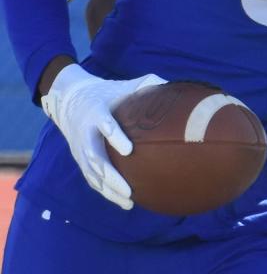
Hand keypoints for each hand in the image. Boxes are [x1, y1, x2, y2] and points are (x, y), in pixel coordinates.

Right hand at [41, 64, 166, 208]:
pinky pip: (92, 179)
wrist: (70, 99)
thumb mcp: (124, 85)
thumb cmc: (107, 92)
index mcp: (96, 112)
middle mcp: (85, 133)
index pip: (104, 124)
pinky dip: (106, 192)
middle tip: (129, 189)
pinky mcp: (80, 160)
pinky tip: (125, 202)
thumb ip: (148, 85)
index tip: (129, 150)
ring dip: (108, 189)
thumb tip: (175, 87)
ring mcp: (80, 149)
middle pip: (94, 157)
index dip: (114, 137)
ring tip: (129, 200)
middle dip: (111, 175)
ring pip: (92, 173)